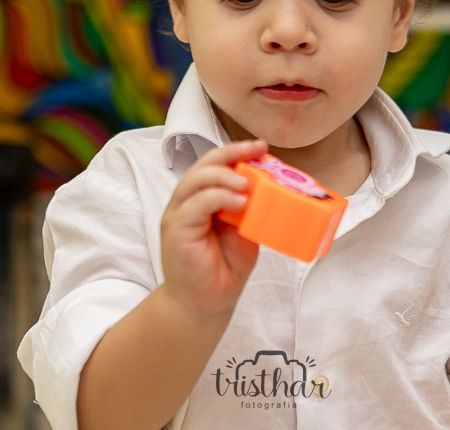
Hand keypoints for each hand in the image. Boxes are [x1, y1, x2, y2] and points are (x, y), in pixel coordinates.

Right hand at [160, 140, 267, 318]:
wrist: (205, 304)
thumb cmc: (223, 267)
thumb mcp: (245, 230)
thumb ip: (251, 209)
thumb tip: (272, 188)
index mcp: (202, 197)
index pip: (215, 164)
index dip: (236, 151)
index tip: (261, 147)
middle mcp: (187, 201)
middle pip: (204, 164)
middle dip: (231, 153)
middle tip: (256, 152)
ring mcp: (179, 214)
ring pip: (197, 179)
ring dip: (225, 175)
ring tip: (247, 182)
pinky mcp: (177, 230)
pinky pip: (196, 204)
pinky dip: (218, 197)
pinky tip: (238, 201)